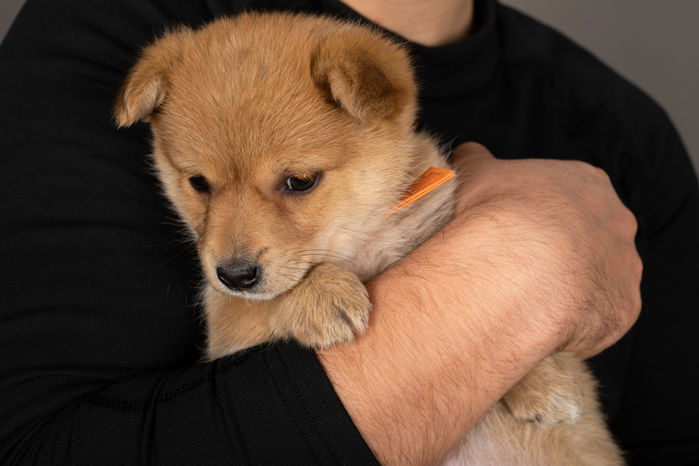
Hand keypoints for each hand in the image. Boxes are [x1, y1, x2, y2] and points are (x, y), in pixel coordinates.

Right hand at [450, 142, 641, 357]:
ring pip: (599, 279)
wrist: (513, 271)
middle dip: (562, 252)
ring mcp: (625, 266)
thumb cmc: (494, 215)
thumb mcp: (474, 174)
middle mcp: (617, 221)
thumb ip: (475, 159)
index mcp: (585, 182)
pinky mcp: (622, 308)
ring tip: (530, 299)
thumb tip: (467, 154)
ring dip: (571, 288)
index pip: (569, 197)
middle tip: (523, 267)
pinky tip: (542, 320)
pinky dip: (575, 322)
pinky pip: (599, 317)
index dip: (540, 215)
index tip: (516, 231)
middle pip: (592, 237)